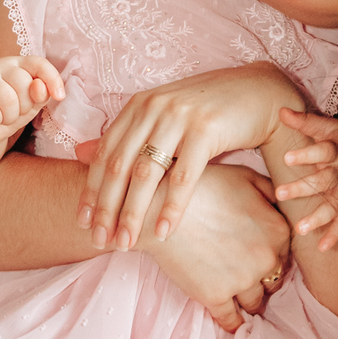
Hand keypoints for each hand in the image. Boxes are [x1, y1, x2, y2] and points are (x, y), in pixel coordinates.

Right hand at [0, 55, 64, 148]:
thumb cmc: (9, 111)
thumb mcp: (32, 103)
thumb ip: (42, 93)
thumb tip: (40, 86)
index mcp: (19, 64)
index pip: (39, 64)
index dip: (52, 79)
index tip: (60, 96)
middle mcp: (0, 66)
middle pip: (24, 84)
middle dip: (24, 106)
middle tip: (15, 111)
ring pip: (8, 99)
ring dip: (10, 116)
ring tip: (3, 116)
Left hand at [76, 64, 301, 250]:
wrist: (258, 94)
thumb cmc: (208, 112)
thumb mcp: (162, 118)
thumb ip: (124, 135)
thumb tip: (79, 153)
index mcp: (139, 105)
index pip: (104, 152)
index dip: (91, 189)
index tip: (83, 221)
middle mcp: (153, 107)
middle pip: (119, 166)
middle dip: (107, 208)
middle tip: (99, 240)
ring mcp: (179, 117)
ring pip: (146, 174)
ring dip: (133, 213)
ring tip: (126, 243)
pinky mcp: (206, 130)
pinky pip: (183, 176)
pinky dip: (171, 208)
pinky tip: (163, 231)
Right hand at [140, 163, 291, 331]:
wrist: (159, 208)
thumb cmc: (202, 187)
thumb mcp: (245, 176)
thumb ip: (272, 191)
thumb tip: (285, 205)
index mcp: (278, 230)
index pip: (286, 254)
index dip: (272, 255)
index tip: (257, 256)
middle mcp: (266, 259)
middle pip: (274, 280)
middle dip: (262, 278)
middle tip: (244, 272)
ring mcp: (241, 281)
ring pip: (255, 302)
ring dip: (248, 300)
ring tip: (236, 294)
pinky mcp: (215, 297)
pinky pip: (232, 321)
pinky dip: (234, 323)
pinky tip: (232, 322)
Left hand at [271, 108, 337, 249]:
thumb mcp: (332, 127)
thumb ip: (306, 121)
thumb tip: (280, 110)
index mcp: (337, 149)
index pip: (321, 150)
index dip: (306, 154)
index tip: (287, 158)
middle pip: (322, 180)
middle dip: (302, 188)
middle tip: (280, 194)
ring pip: (333, 204)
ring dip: (318, 217)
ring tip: (300, 229)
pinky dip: (336, 234)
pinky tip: (323, 247)